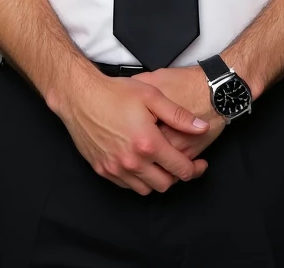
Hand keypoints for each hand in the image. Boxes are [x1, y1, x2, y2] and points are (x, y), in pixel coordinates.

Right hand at [54, 68, 210, 194]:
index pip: (180, 169)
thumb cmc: (115, 93)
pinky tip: (141, 163)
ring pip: (145, 189)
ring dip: (157, 180)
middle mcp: (132, 162)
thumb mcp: (152, 96)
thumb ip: (179, 115)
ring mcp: (115, 168)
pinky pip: (126, 186)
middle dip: (177, 176)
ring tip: (161, 163)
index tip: (200, 164)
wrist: (81, 96)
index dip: (195, 169)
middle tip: (183, 164)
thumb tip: (202, 128)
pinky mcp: (102, 170)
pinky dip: (138, 180)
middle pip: (164, 184)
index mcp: (148, 144)